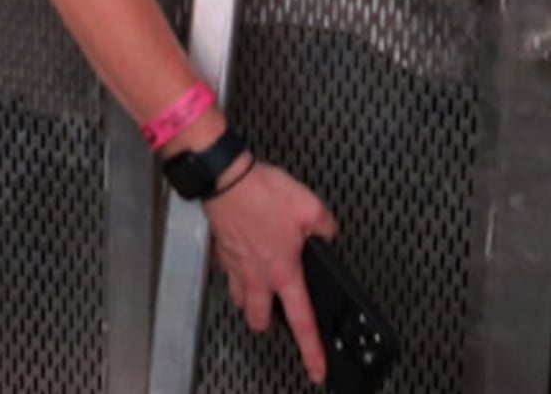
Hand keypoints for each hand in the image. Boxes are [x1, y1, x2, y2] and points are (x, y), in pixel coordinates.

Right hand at [203, 160, 339, 384]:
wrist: (227, 179)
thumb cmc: (262, 194)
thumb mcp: (310, 206)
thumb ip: (325, 226)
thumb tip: (329, 233)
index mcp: (284, 272)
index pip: (302, 322)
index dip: (312, 351)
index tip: (316, 370)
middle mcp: (257, 277)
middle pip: (259, 320)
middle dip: (267, 322)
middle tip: (276, 313)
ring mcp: (235, 267)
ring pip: (240, 301)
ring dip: (249, 299)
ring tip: (259, 286)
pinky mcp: (221, 254)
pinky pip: (228, 273)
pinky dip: (236, 270)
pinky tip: (244, 256)